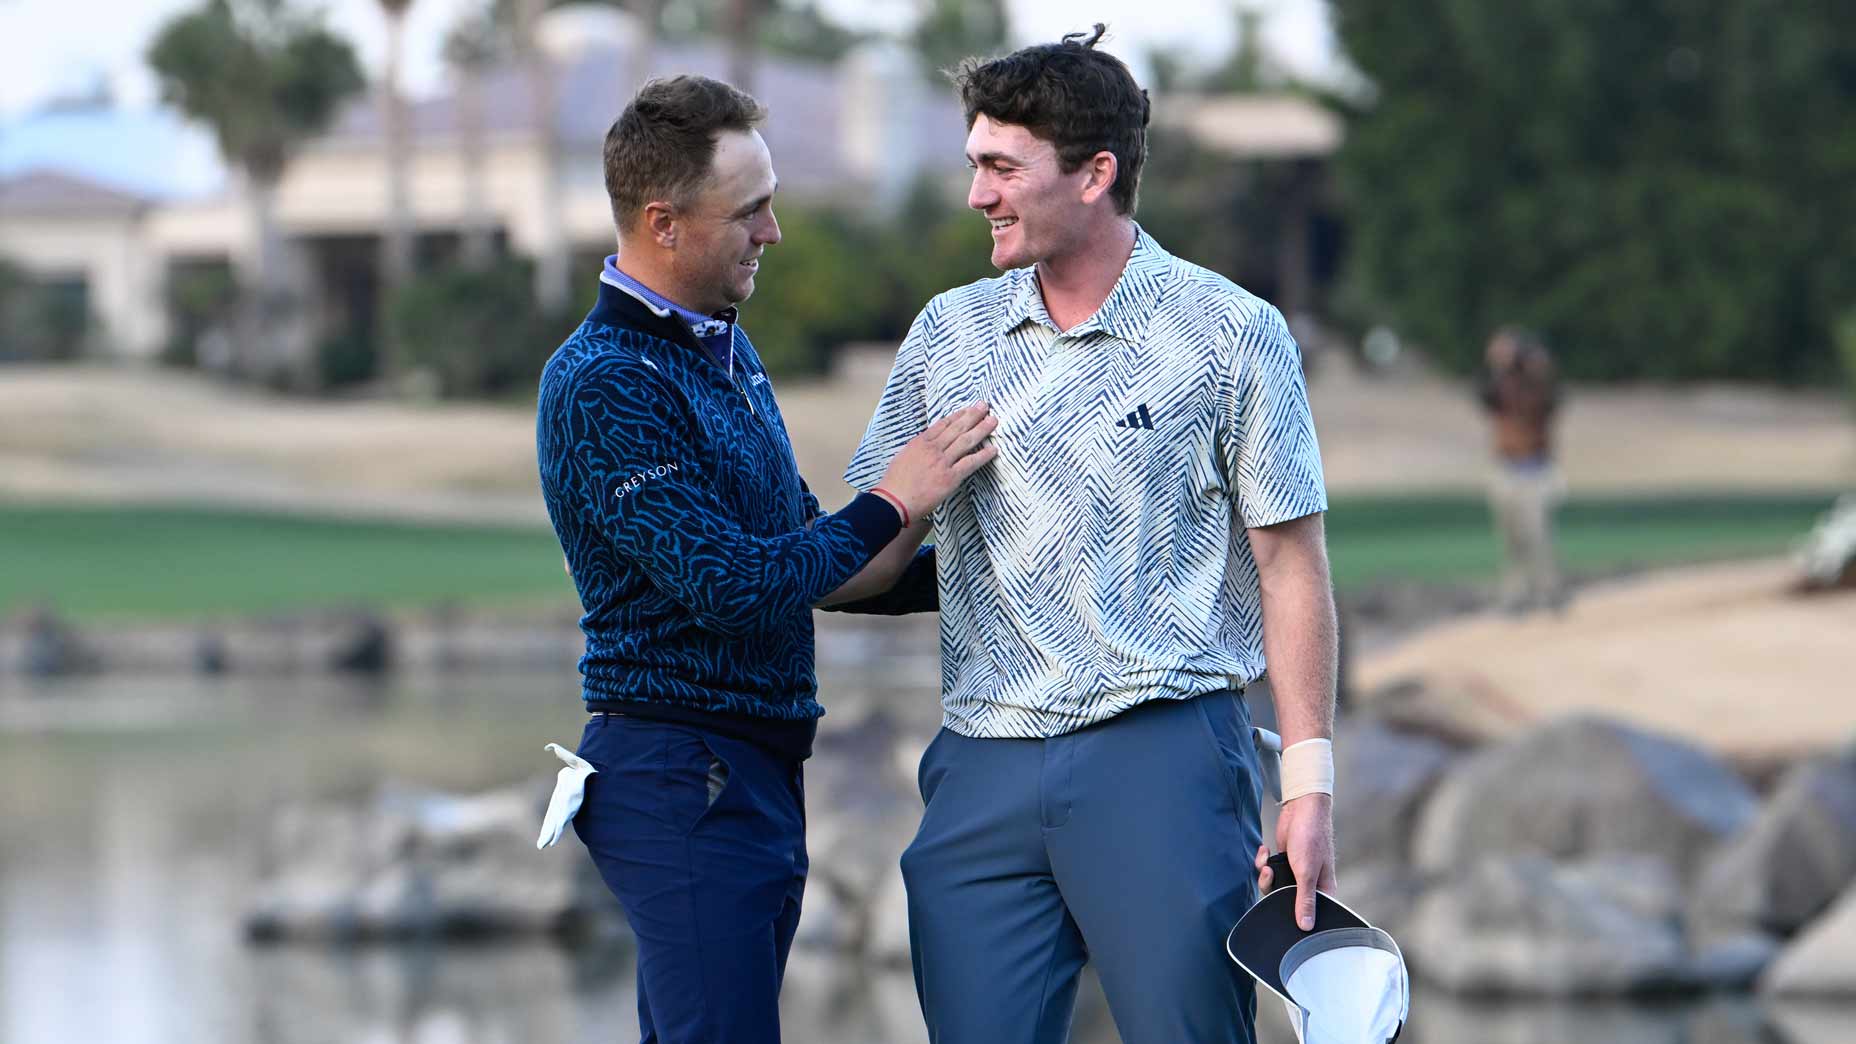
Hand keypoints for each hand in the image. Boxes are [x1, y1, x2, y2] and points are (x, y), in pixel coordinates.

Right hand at [876, 403, 998, 519]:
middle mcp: (933, 448)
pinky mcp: (950, 477)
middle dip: (972, 415)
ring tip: (993, 420)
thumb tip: (928, 446)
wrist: (893, 501)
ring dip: (982, 429)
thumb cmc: (894, 483)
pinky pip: (970, 463)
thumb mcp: (902, 457)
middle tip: (984, 406)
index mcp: (920, 442)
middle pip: (957, 427)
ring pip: (966, 441)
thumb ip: (917, 449)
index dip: (958, 415)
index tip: (968, 409)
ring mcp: (942, 462)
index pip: (943, 424)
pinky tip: (993, 450)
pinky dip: (983, 456)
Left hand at [1254, 792, 1335, 931]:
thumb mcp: (1306, 873)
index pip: (1310, 913)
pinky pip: (1269, 870)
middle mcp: (1309, 883)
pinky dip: (1264, 861)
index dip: (1295, 914)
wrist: (1302, 808)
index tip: (1280, 909)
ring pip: (1275, 886)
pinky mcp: (1284, 861)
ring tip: (1267, 863)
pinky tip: (1265, 850)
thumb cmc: (1312, 837)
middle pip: (1286, 900)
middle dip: (1272, 889)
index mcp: (1322, 889)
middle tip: (1269, 876)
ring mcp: (1295, 872)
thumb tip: (1306, 926)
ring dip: (1266, 874)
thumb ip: (1305, 900)